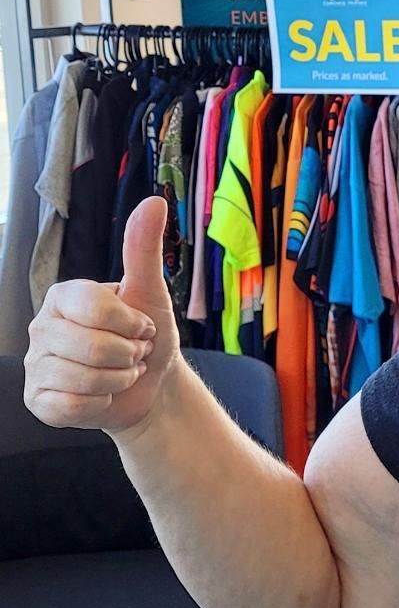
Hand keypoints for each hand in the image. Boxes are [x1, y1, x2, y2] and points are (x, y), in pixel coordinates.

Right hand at [25, 197, 181, 435]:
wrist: (151, 384)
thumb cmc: (147, 333)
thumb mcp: (151, 290)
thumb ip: (144, 248)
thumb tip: (154, 201)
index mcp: (64, 296)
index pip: (96, 308)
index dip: (132, 323)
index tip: (142, 326)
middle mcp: (41, 327)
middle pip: (91, 347)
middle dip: (129, 354)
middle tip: (133, 352)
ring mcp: (36, 365)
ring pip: (84, 378)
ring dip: (120, 379)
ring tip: (121, 371)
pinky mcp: (38, 400)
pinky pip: (71, 405)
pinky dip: (101, 403)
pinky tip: (103, 394)